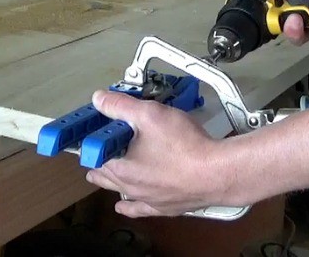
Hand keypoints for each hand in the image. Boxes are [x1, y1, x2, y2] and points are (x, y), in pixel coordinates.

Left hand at [85, 89, 225, 217]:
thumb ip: (121, 106)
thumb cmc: (184, 146)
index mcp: (118, 166)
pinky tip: (125, 205)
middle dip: (98, 159)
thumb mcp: (149, 114)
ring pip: (119, 191)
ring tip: (102, 174)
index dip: (90, 137)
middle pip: (102, 173)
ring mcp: (146, 200)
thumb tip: (99, 100)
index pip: (91, 152)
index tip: (91, 127)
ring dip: (111, 180)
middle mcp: (128, 187)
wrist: (218, 174)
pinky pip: (140, 209)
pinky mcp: (165, 208)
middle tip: (99, 145)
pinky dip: (130, 205)